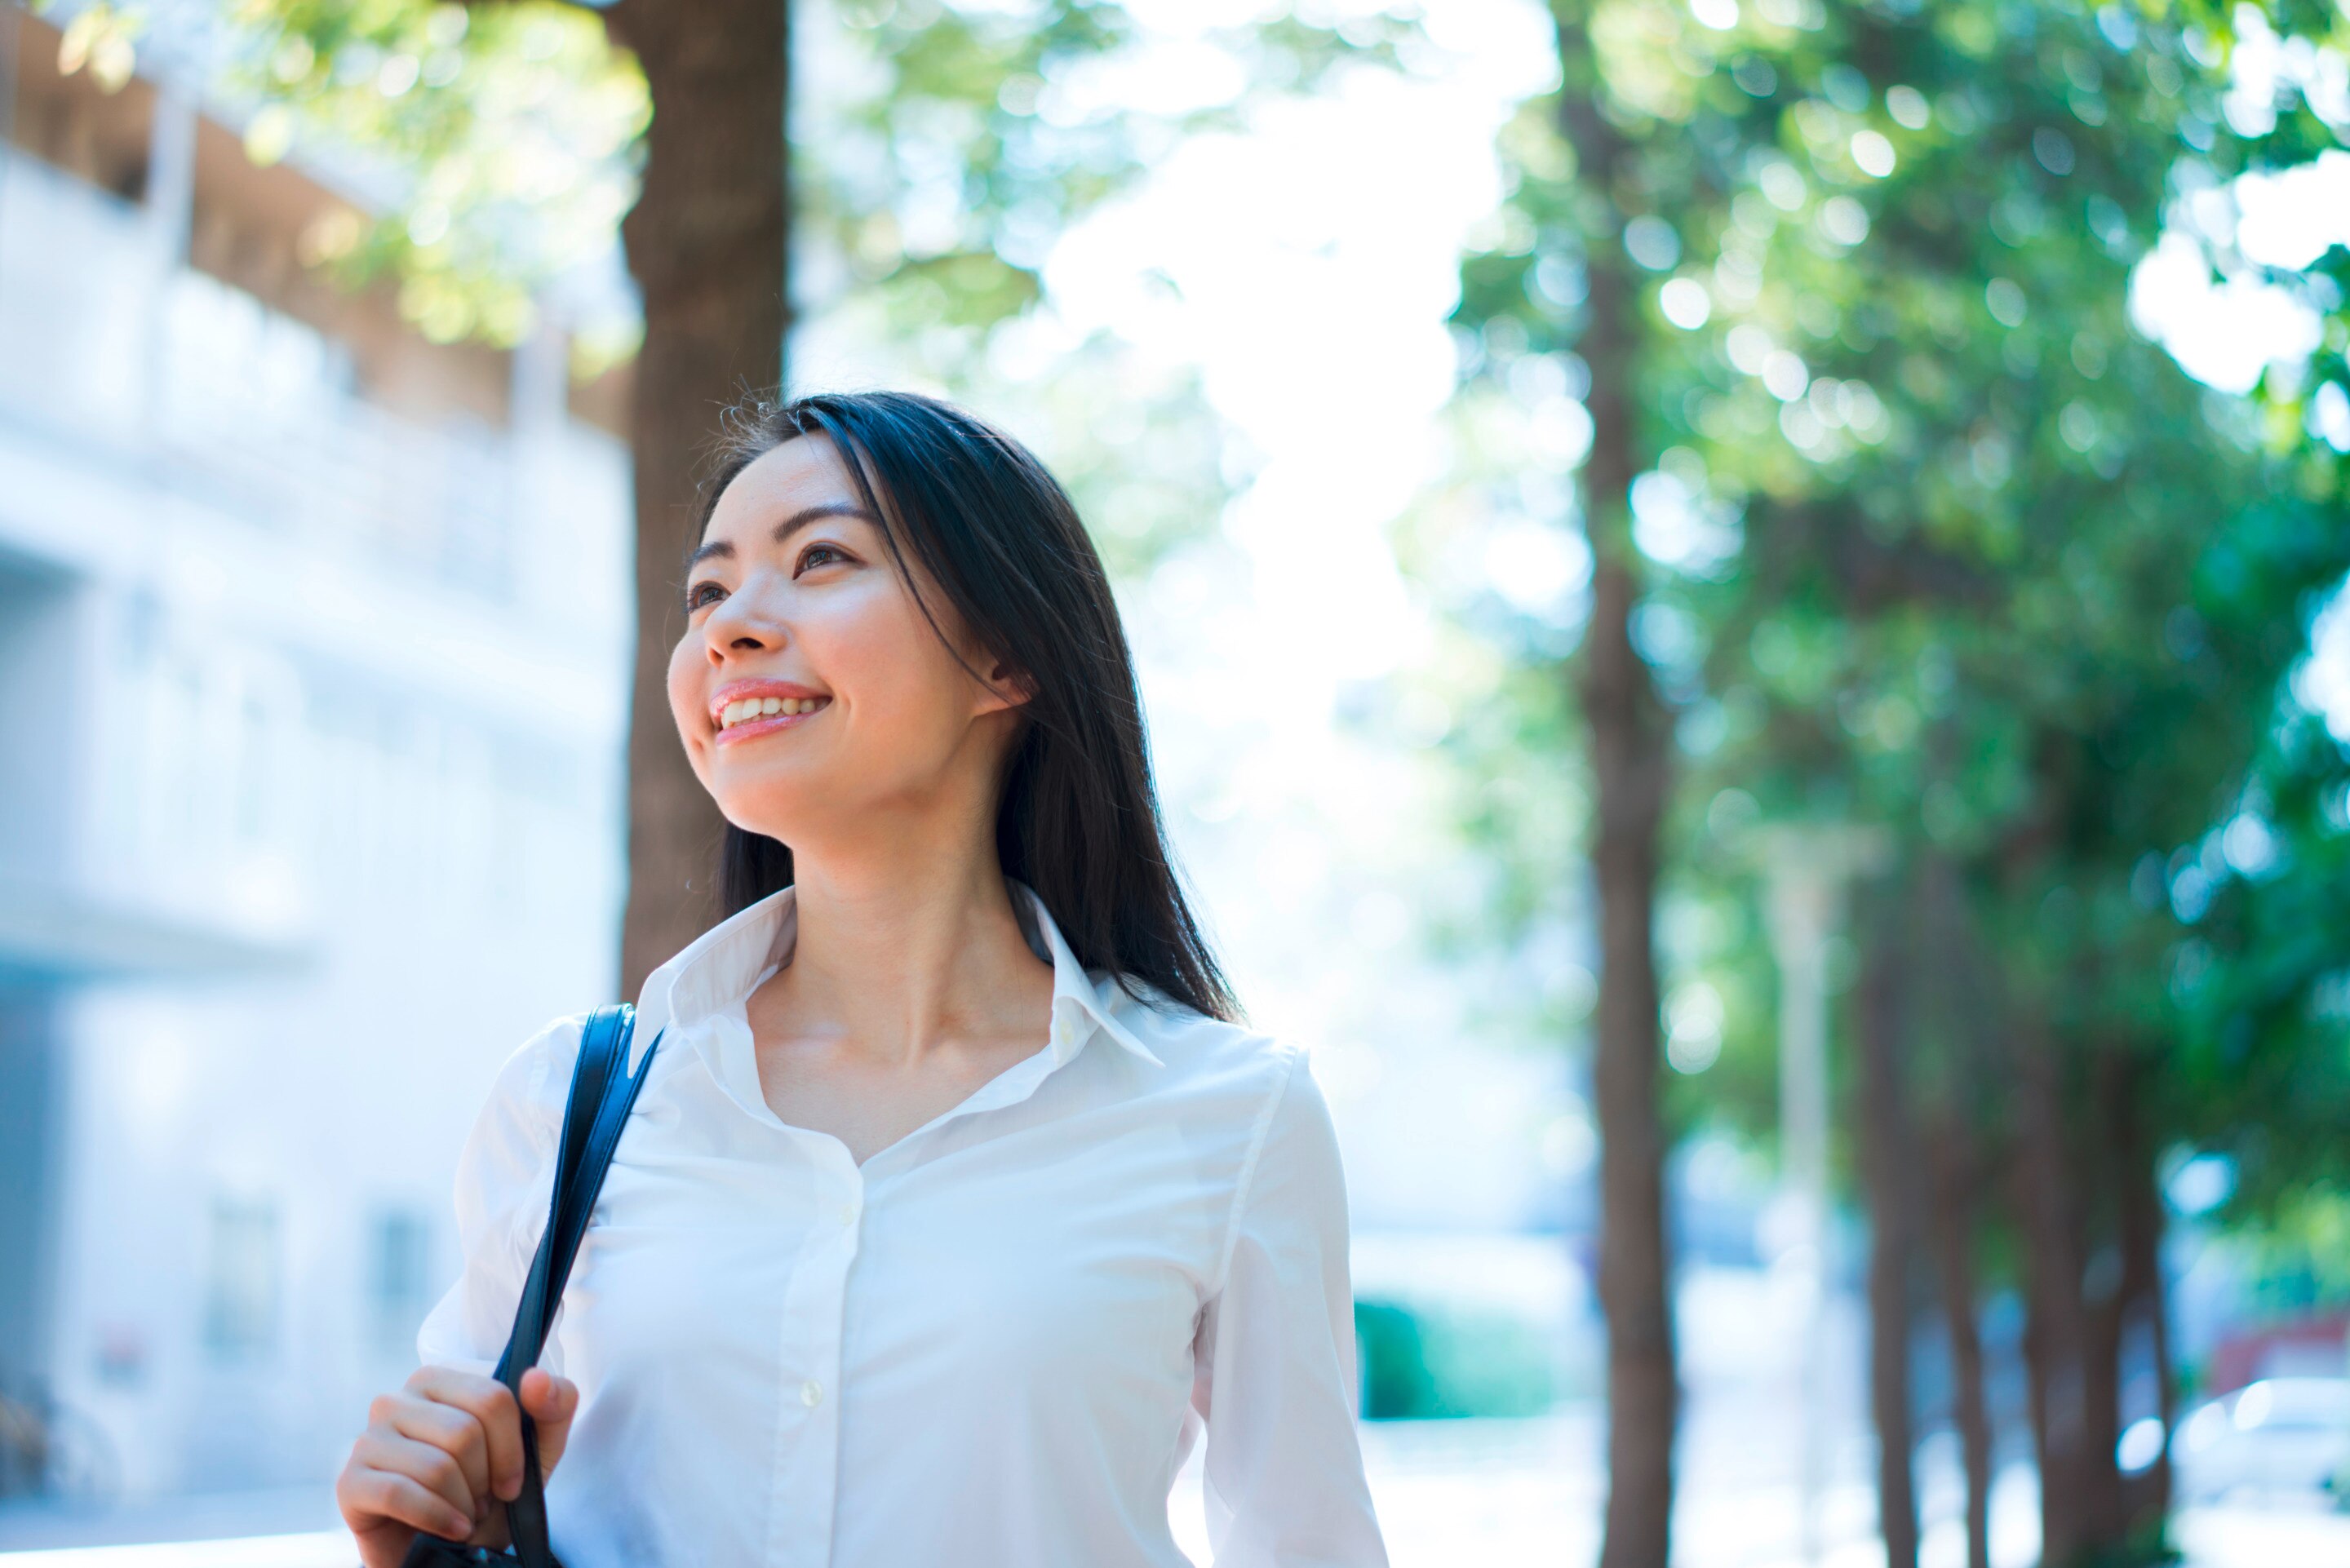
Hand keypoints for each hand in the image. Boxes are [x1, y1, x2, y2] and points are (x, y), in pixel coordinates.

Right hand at [337, 1365, 579, 1567]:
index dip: (512, 1449)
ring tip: (465, 1515)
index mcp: (437, 1380)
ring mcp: (367, 1440)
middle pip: (464, 1432)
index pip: (492, 1398)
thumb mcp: (537, 1449)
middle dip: (485, 1479)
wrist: (450, 1550)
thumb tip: (536, 1377)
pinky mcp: (350, 1482)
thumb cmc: (490, 1492)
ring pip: (436, 1466)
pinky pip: (399, 1493)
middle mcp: (395, 1400)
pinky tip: (452, 1531)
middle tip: (482, 1500)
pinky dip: (437, 1518)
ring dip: (463, 1504)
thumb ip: (554, 1405)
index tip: (512, 1480)